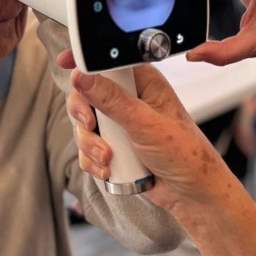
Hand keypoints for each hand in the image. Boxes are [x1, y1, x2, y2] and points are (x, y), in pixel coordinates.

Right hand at [57, 51, 231, 210]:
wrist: (190, 193)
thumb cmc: (184, 153)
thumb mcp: (144, 123)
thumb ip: (111, 99)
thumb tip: (82, 76)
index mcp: (141, 82)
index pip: (106, 62)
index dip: (84, 62)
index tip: (64, 63)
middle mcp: (128, 99)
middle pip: (85, 95)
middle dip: (83, 116)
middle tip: (90, 126)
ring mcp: (118, 124)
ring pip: (83, 125)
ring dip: (90, 145)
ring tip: (109, 158)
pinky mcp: (113, 145)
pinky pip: (87, 148)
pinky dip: (93, 161)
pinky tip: (109, 169)